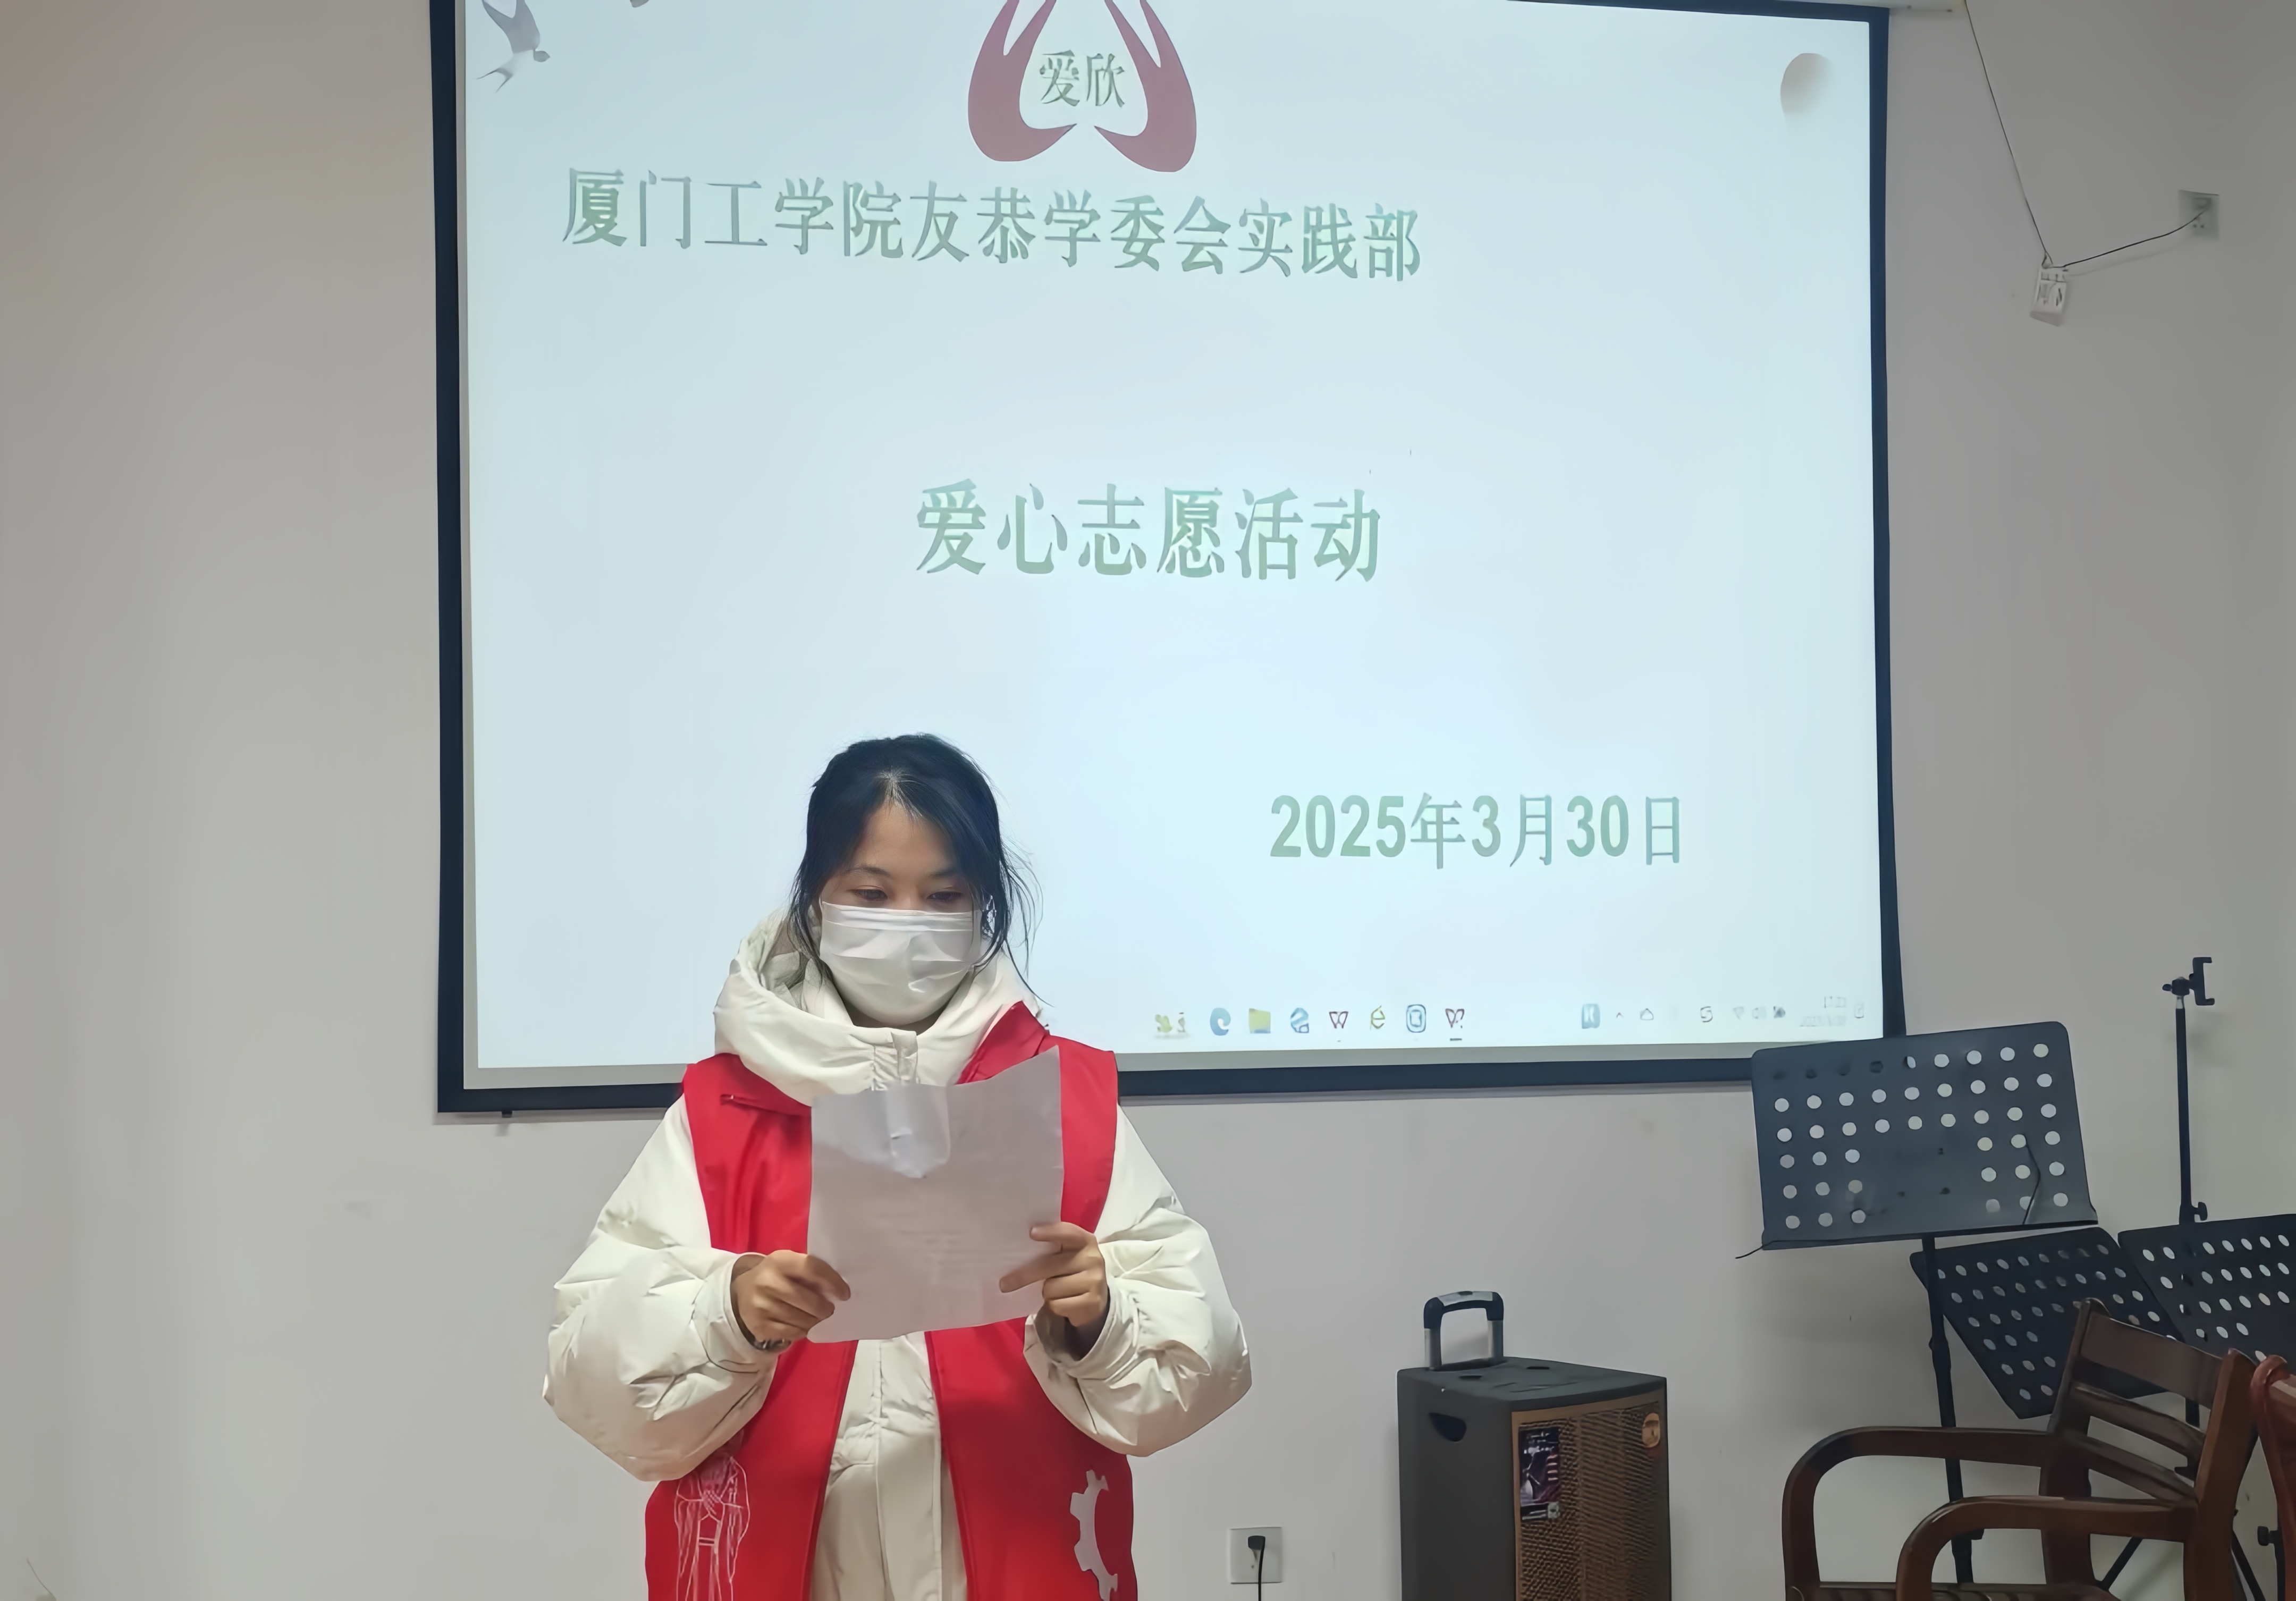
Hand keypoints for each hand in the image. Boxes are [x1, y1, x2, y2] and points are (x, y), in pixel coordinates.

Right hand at [731, 1251, 849, 1352]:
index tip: (845, 1294)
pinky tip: (803, 1325)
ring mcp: (761, 1306)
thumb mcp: (789, 1265)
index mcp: (779, 1260)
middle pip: (809, 1302)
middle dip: (825, 1309)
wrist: (742, 1291)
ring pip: (802, 1320)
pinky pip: (791, 1333)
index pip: (813, 1269)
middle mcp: (768, 1282)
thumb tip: (837, 1291)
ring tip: (817, 1318)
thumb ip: (810, 1272)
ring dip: (815, 1321)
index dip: (833, 1282)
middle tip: (830, 1310)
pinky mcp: (759, 1326)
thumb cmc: (777, 1276)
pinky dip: (802, 1331)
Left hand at [1000, 1222, 1107, 1356]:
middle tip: (1004, 1284)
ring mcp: (1094, 1281)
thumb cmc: (1072, 1272)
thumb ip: (1052, 1250)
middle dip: (1025, 1275)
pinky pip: (1057, 1305)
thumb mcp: (1068, 1256)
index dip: (1050, 1232)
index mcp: (1085, 1241)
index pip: (1068, 1232)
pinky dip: (1054, 1306)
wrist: (1096, 1298)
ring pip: (1051, 1288)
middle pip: (1049, 1265)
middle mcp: (1093, 1258)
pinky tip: (1063, 1302)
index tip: (1031, 1233)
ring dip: (1046, 1293)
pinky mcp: (1091, 1302)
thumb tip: (1016, 1254)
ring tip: (1055, 1291)